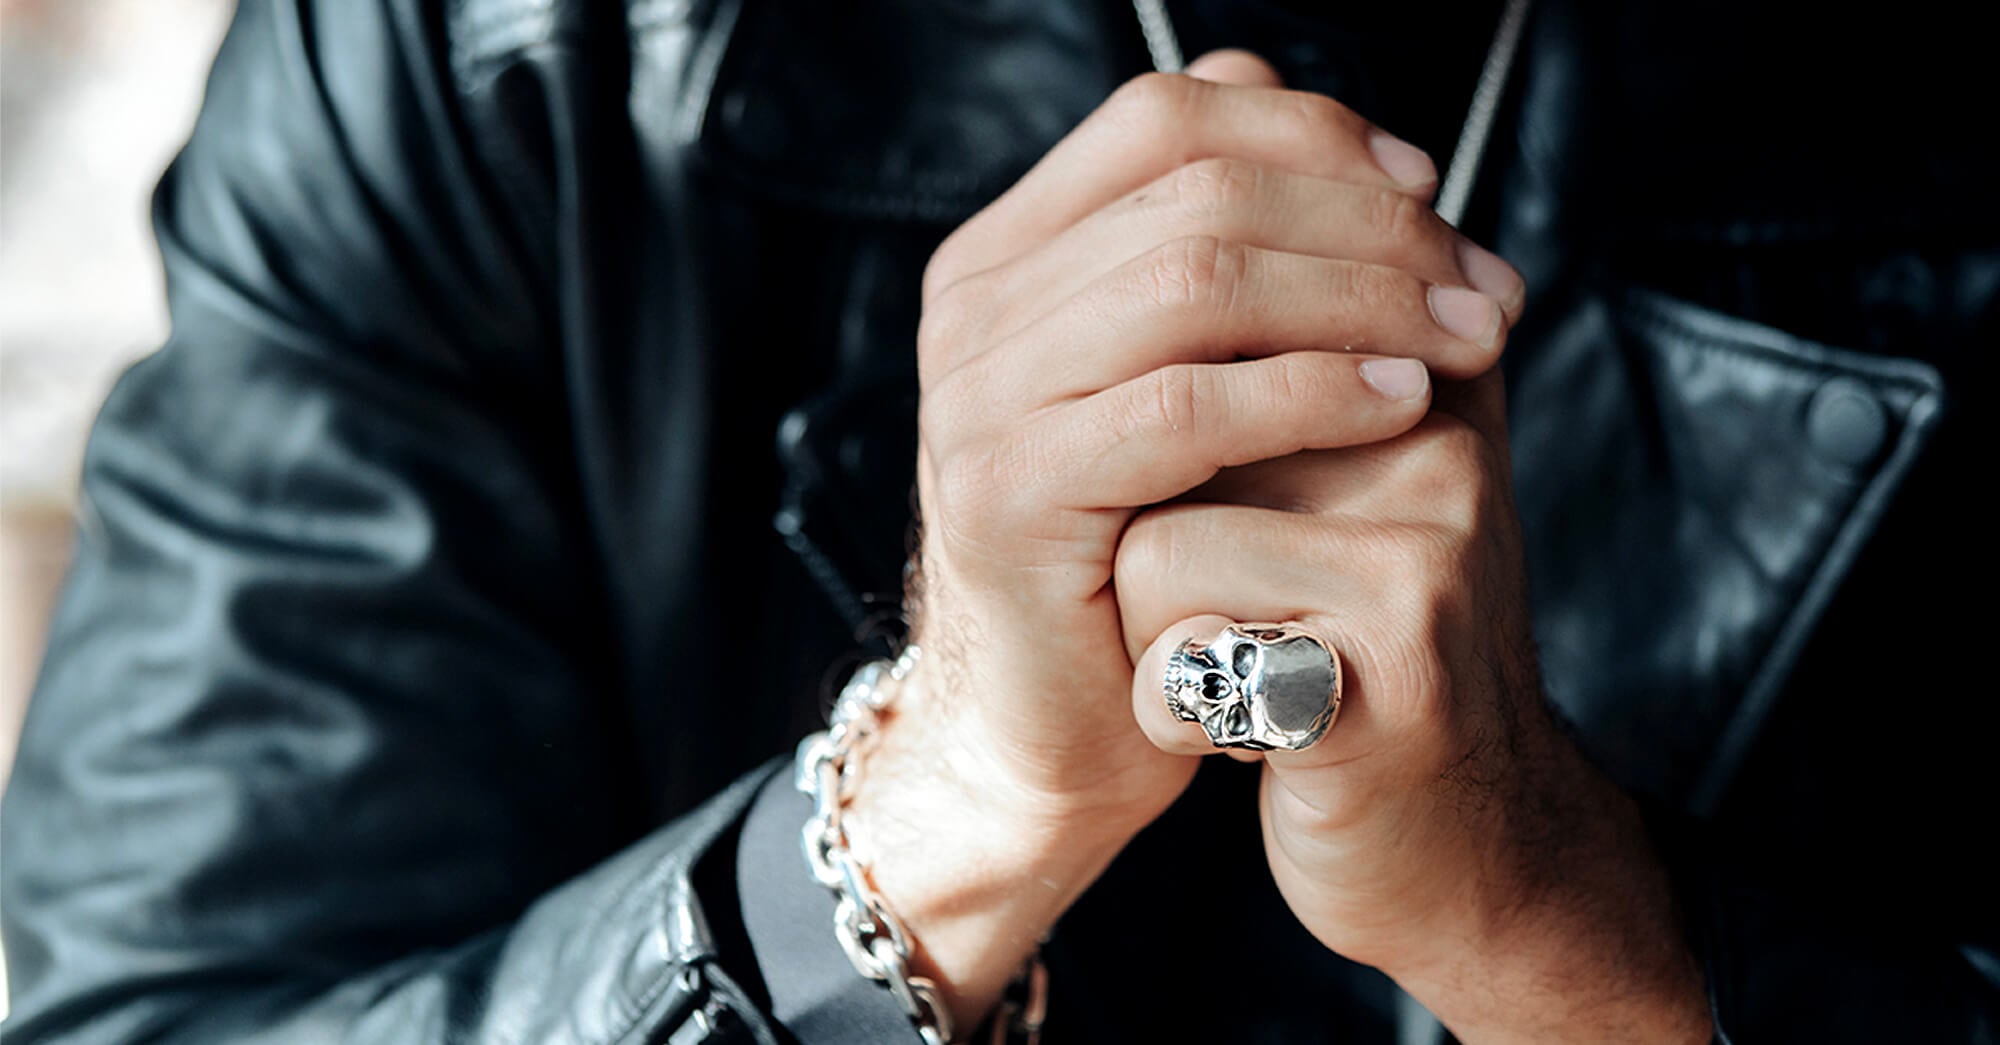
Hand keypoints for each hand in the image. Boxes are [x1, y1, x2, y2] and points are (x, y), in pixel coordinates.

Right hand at [851, 51, 1526, 1023]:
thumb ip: (1232, 259)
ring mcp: (977, 399)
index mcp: (1006, 255)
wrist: (1046, 722)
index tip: (1429, 192)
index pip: (1164, 116)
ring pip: (1197, 284)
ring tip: (1466, 340)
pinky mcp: (1009, 496)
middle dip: (1371, 226)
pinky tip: (1399, 405)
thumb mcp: (1182, 381)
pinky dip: (1311, 391)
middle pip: (1198, 191)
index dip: (1312, 132)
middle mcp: (973, 309)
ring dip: (1363, 299)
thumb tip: (1353, 141)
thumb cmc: (1136, 550)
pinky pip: (1185, 408)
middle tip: (1484, 287)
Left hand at [1117, 377, 1711, 1042]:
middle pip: (1163, 428)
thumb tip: (1152, 268)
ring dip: (1154, 631)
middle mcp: (1437, 450)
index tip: (1183, 521)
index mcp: (1420, 381)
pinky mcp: (1392, 678)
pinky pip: (1182, 656)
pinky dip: (1169, 708)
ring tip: (1244, 669)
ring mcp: (1424, 562)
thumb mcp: (1343, 498)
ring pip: (1151, 541)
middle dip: (1148, 531)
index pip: (1210, 321)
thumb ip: (1285, 380)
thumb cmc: (1361, 658)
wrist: (1473, 849)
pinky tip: (1241, 734)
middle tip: (1219, 604)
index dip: (1151, 435)